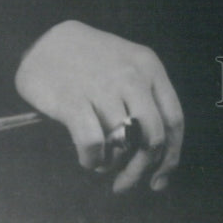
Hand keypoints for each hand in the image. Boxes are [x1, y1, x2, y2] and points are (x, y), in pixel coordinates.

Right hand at [15, 19, 183, 192]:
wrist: (47, 40)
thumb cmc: (92, 62)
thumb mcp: (129, 68)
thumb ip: (146, 103)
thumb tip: (159, 159)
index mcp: (150, 67)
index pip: (174, 120)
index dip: (170, 156)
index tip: (159, 179)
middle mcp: (132, 76)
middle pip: (152, 137)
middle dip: (141, 168)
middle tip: (125, 182)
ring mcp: (103, 87)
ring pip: (124, 144)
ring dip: (114, 164)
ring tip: (103, 163)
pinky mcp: (73, 100)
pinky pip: (94, 144)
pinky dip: (93, 160)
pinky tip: (88, 157)